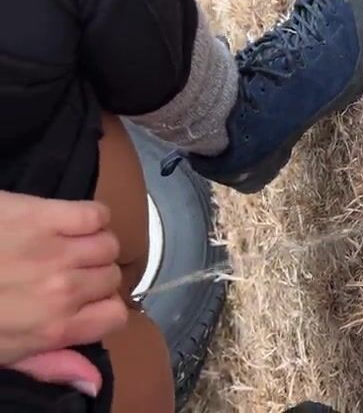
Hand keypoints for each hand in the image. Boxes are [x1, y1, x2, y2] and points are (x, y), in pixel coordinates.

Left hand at [0, 191, 127, 394]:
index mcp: (54, 327)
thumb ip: (50, 366)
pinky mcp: (41, 214)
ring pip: (108, 244)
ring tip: (67, 247)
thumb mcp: (0, 355)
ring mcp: (55, 249)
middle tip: (66, 274)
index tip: (83, 303)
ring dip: (93, 247)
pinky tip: (68, 224)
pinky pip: (95, 213)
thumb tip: (95, 384)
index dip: (101, 308)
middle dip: (93, 277)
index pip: (116, 315)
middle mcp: (64, 288)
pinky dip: (91, 218)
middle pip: (111, 277)